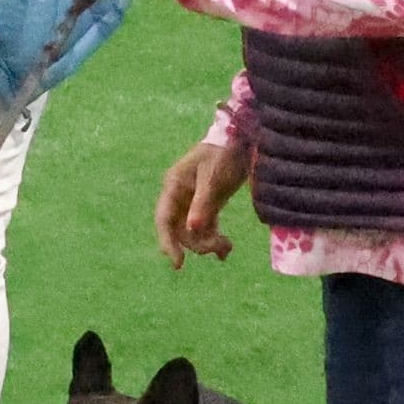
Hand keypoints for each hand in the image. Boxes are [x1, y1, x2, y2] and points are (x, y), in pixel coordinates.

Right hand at [156, 137, 247, 267]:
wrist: (239, 140)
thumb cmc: (223, 153)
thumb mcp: (213, 177)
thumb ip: (203, 203)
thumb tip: (193, 229)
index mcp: (174, 187)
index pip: (164, 219)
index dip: (167, 242)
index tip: (178, 263)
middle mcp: (179, 197)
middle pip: (179, 230)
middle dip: (196, 243)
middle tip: (219, 247)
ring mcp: (192, 203)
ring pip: (193, 232)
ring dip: (207, 243)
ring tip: (227, 247)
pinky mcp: (207, 206)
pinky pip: (205, 228)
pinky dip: (214, 239)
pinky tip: (225, 250)